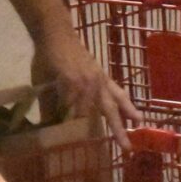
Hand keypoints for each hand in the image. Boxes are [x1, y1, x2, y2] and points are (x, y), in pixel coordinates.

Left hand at [34, 28, 141, 143]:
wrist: (56, 34)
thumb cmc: (46, 59)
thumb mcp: (41, 82)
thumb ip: (47, 104)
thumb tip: (49, 127)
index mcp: (74, 84)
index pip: (76, 113)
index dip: (75, 127)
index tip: (75, 140)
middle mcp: (91, 83)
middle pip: (106, 110)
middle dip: (117, 129)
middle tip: (126, 147)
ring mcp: (100, 79)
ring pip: (117, 100)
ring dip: (128, 115)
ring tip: (139, 126)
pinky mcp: (103, 76)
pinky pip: (117, 91)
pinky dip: (125, 103)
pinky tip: (133, 113)